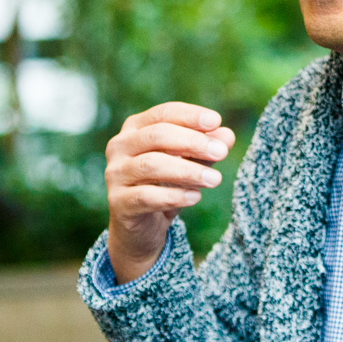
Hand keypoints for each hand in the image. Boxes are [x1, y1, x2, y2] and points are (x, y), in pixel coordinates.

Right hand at [104, 102, 235, 283]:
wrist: (142, 227)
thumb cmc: (166, 185)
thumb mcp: (190, 164)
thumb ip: (205, 149)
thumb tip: (227, 135)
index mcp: (135, 128)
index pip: (163, 113)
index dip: (190, 116)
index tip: (216, 121)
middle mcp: (120, 146)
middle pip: (156, 135)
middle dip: (192, 142)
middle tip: (221, 152)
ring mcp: (115, 174)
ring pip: (151, 165)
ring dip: (187, 171)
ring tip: (215, 179)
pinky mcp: (118, 202)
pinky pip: (146, 196)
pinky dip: (173, 196)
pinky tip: (195, 197)